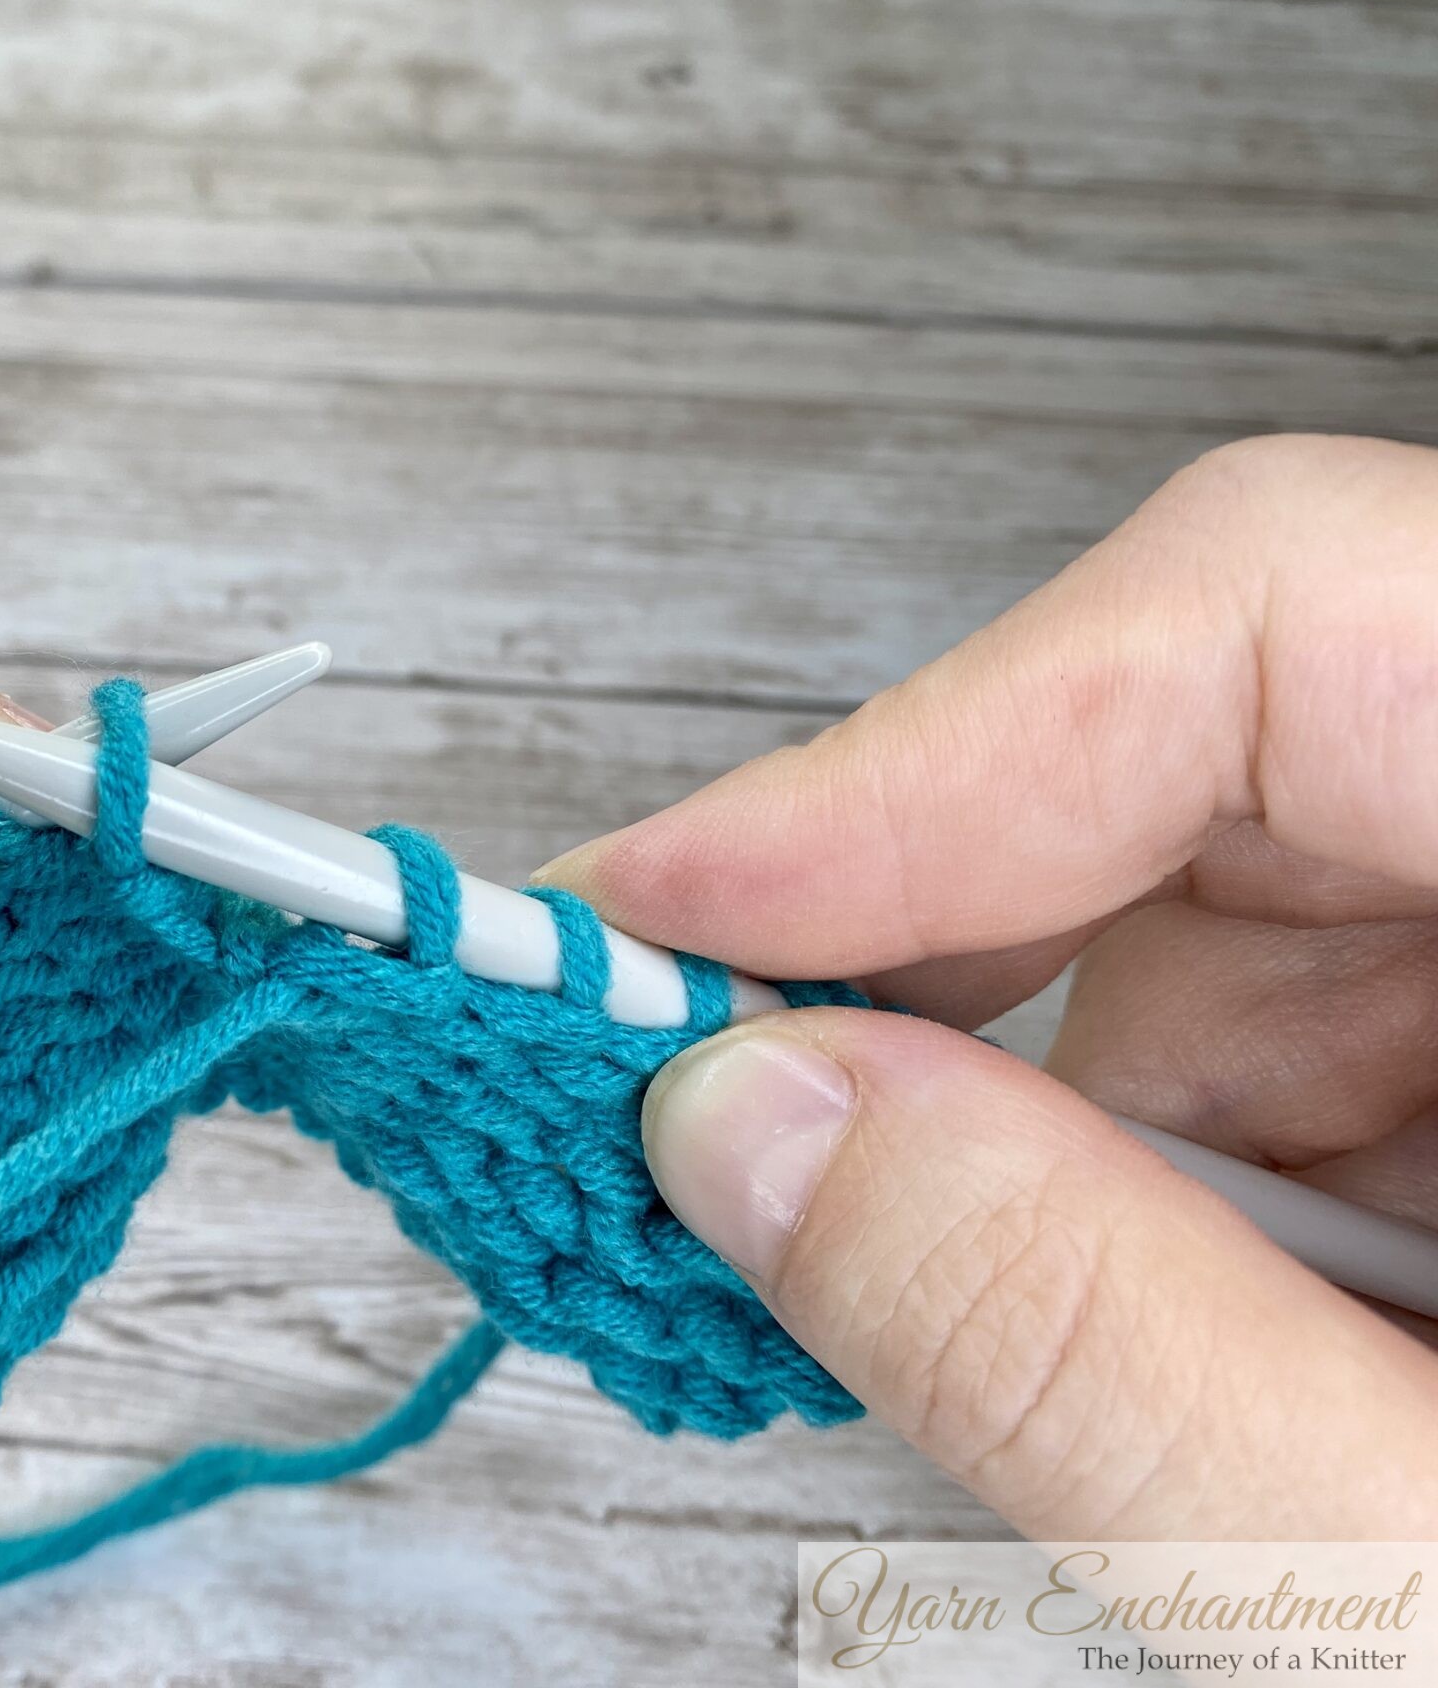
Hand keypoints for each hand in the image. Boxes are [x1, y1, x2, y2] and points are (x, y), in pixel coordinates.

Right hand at [538, 433, 1437, 1536]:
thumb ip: (1091, 1352)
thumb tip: (742, 1120)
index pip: (1297, 620)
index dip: (933, 747)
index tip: (675, 916)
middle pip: (1247, 751)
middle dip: (980, 972)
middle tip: (742, 1133)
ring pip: (1259, 909)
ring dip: (1115, 1128)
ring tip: (1172, 1379)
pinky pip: (1324, 1020)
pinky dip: (1206, 1177)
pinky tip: (1250, 1349)